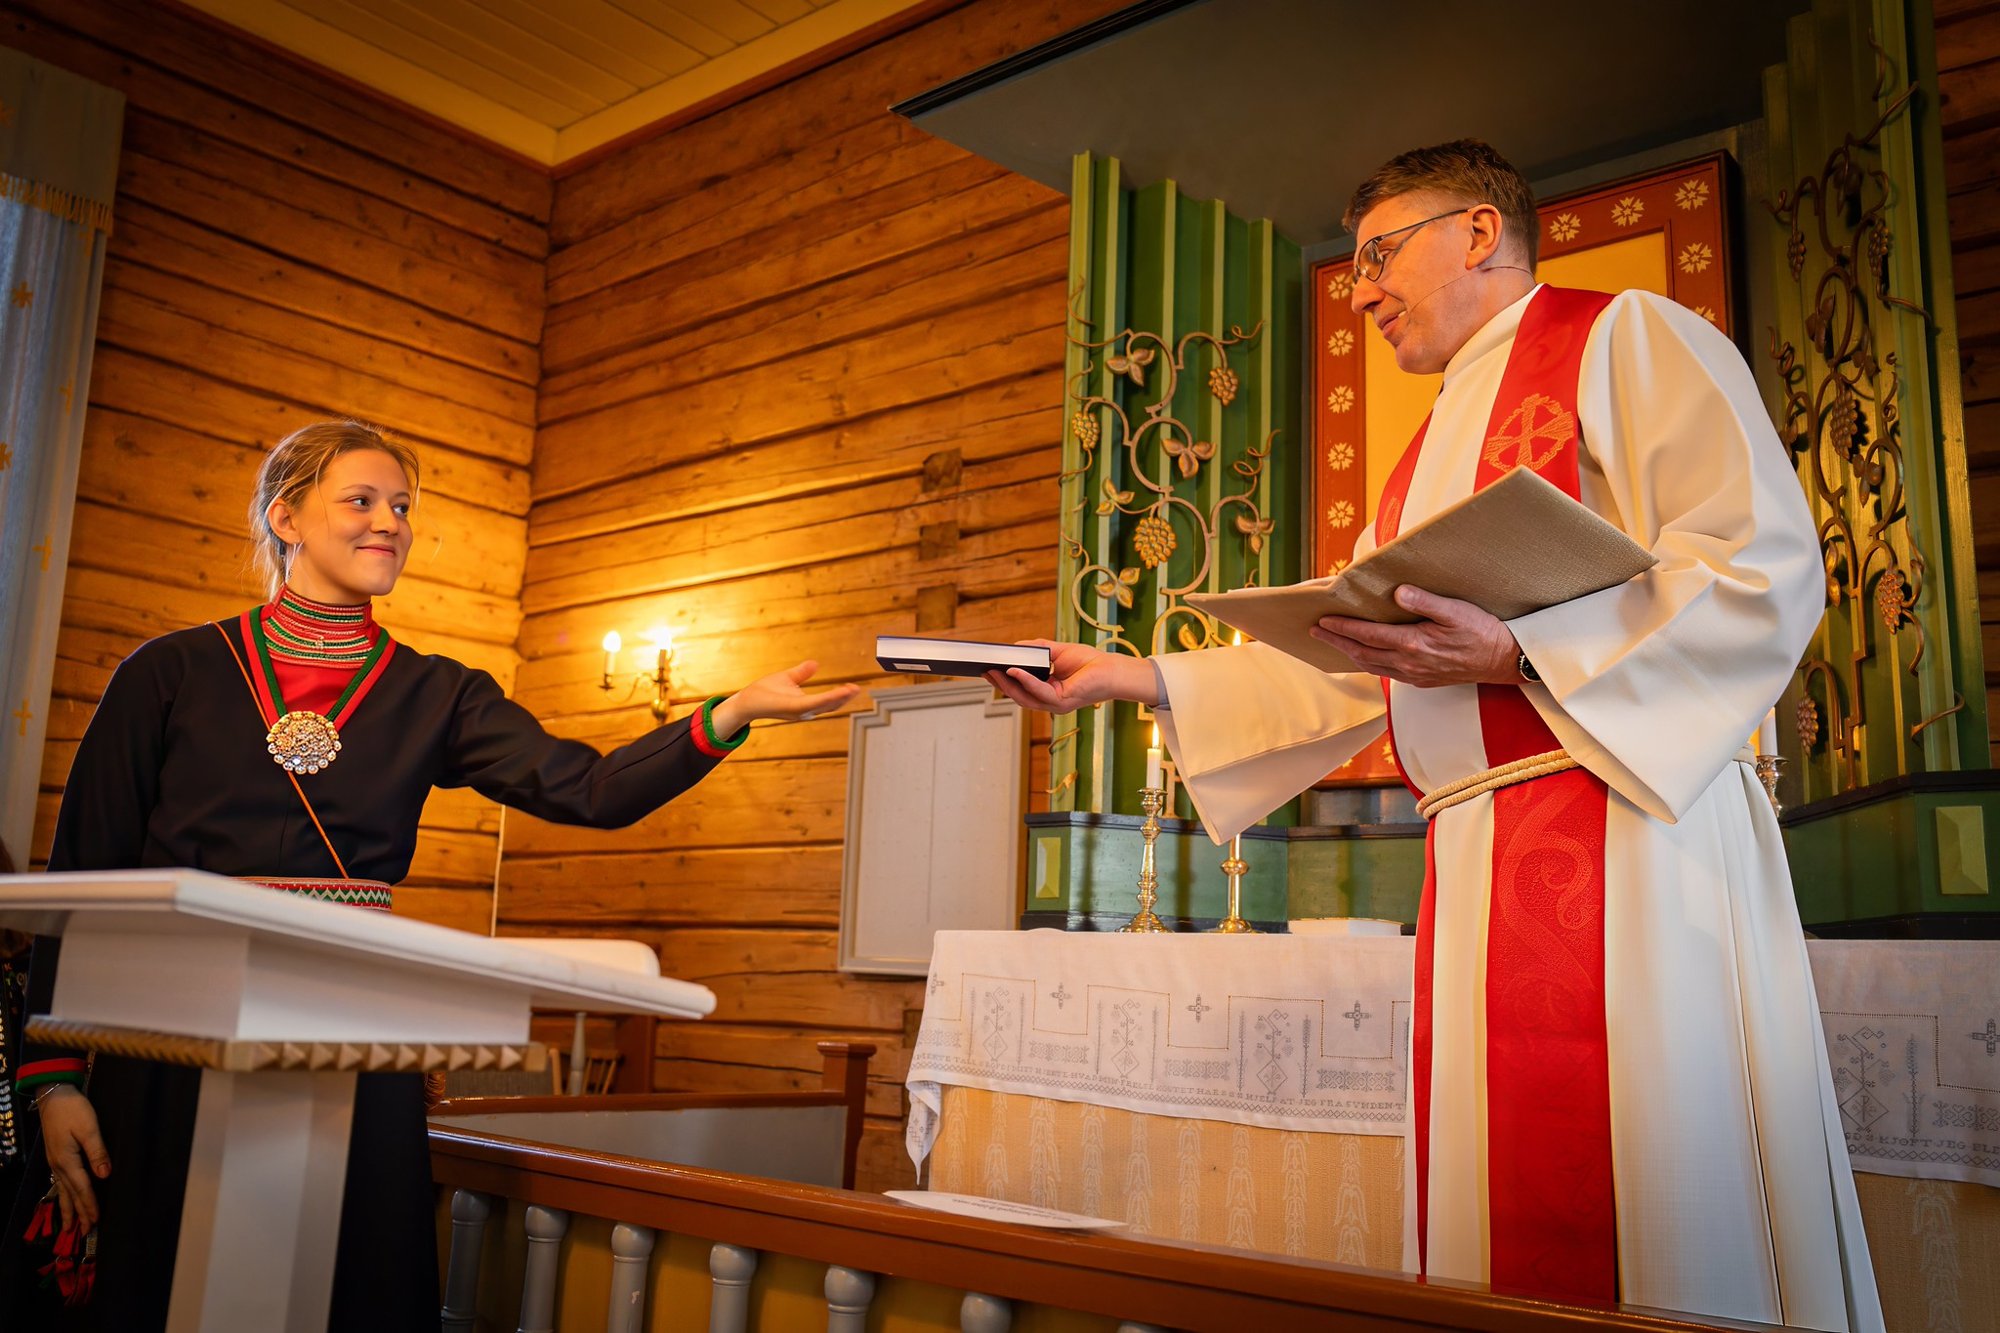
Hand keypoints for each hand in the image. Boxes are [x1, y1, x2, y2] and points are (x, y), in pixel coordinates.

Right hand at [37, 1086, 109, 1230]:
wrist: (54, 1096)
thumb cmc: (73, 1110)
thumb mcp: (88, 1128)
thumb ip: (97, 1152)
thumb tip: (105, 1174)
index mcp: (67, 1160)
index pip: (82, 1188)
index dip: (90, 1205)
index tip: (96, 1220)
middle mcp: (58, 1165)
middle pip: (71, 1194)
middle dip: (79, 1214)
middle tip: (84, 1233)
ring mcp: (55, 1162)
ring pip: (63, 1191)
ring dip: (69, 1209)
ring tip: (70, 1227)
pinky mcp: (56, 1157)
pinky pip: (59, 1183)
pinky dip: (63, 1196)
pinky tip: (64, 1200)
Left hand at [711, 661, 861, 736]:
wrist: (747, 700)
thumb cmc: (764, 692)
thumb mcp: (788, 678)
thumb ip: (802, 673)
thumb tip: (815, 664)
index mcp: (805, 704)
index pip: (827, 701)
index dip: (840, 696)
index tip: (854, 688)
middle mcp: (804, 711)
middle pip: (829, 706)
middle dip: (844, 698)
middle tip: (857, 689)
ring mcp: (799, 711)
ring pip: (824, 705)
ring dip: (839, 698)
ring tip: (852, 690)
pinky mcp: (792, 708)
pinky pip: (814, 703)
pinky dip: (827, 699)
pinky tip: (837, 693)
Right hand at [983, 640, 1158, 714]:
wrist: (1112, 669)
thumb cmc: (1089, 661)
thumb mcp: (1057, 651)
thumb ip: (1036, 650)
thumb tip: (1015, 647)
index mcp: (1048, 691)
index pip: (1021, 689)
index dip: (1004, 681)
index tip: (988, 670)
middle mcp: (1050, 701)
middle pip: (1019, 696)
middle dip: (1000, 684)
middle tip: (985, 671)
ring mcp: (1055, 704)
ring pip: (1024, 697)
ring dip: (1007, 684)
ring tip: (994, 671)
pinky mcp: (1062, 701)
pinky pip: (1038, 692)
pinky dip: (1024, 681)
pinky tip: (1014, 670)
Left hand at [1310, 585, 1521, 687]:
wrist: (1503, 660)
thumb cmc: (1481, 631)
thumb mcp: (1456, 610)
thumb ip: (1425, 601)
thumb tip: (1398, 592)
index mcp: (1413, 645)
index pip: (1368, 635)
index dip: (1343, 628)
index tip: (1323, 621)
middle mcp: (1409, 664)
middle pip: (1362, 653)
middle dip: (1337, 642)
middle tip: (1316, 632)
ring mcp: (1414, 675)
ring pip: (1371, 666)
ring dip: (1349, 654)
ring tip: (1334, 642)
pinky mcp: (1421, 680)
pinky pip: (1385, 672)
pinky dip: (1368, 663)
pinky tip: (1363, 656)